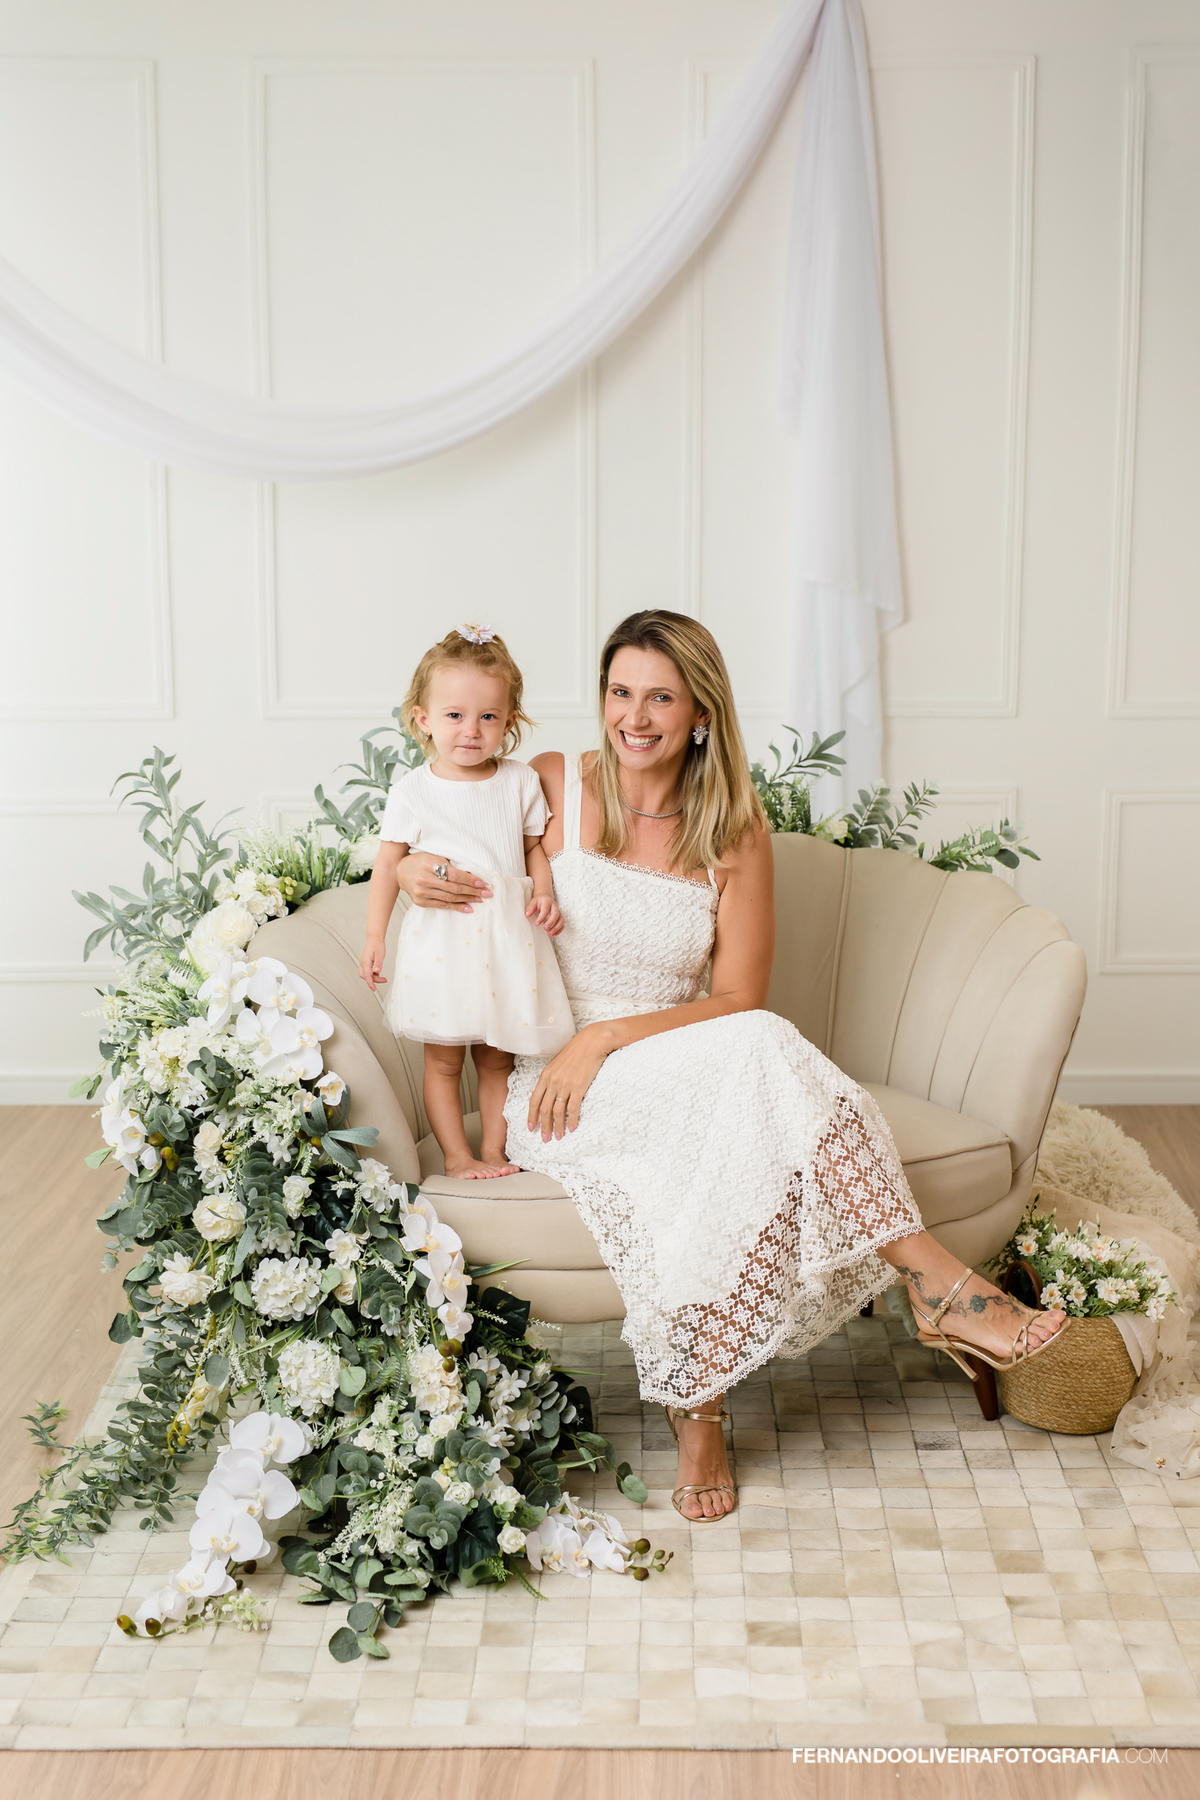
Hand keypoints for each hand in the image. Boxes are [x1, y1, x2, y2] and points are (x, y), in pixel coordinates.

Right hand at [358, 936, 386, 991]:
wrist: (374, 938)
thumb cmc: (377, 944)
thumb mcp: (380, 954)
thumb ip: (378, 964)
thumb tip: (377, 972)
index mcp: (365, 961)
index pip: (367, 976)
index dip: (370, 983)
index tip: (374, 989)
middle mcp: (362, 963)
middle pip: (365, 976)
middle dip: (373, 981)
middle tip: (383, 980)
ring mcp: (363, 962)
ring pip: (365, 974)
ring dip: (372, 978)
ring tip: (382, 977)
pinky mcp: (365, 962)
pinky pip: (366, 971)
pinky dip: (372, 974)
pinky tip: (378, 973)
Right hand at [400, 853, 492, 912]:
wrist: (400, 871)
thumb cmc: (420, 861)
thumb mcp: (435, 857)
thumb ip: (451, 866)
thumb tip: (472, 876)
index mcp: (429, 865)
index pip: (454, 875)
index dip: (470, 880)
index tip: (483, 883)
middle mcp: (424, 880)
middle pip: (454, 888)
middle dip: (473, 891)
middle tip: (487, 894)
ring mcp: (422, 892)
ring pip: (450, 898)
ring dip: (467, 900)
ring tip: (480, 900)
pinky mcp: (421, 902)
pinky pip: (442, 905)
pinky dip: (456, 907)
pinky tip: (468, 908)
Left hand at [525, 892, 563, 935]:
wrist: (545, 898)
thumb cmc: (539, 901)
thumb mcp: (533, 902)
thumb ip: (530, 908)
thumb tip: (527, 915)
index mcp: (547, 902)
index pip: (545, 910)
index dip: (541, 917)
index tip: (536, 924)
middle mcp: (554, 906)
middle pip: (556, 914)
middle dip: (551, 922)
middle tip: (544, 928)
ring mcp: (558, 912)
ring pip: (561, 920)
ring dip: (556, 927)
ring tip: (550, 933)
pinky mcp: (560, 917)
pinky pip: (562, 924)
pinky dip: (559, 930)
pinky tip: (553, 934)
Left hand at [526, 1025, 612, 1139]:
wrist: (591, 1042)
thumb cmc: (576, 1052)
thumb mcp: (557, 1064)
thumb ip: (551, 1078)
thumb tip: (548, 1092)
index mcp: (545, 1076)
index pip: (534, 1100)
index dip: (531, 1116)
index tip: (531, 1128)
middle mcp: (553, 1082)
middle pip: (544, 1109)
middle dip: (543, 1126)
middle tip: (545, 1139)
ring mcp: (565, 1085)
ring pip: (557, 1111)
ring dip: (557, 1126)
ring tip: (558, 1137)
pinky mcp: (579, 1087)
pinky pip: (573, 1108)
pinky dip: (572, 1120)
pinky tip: (573, 1128)